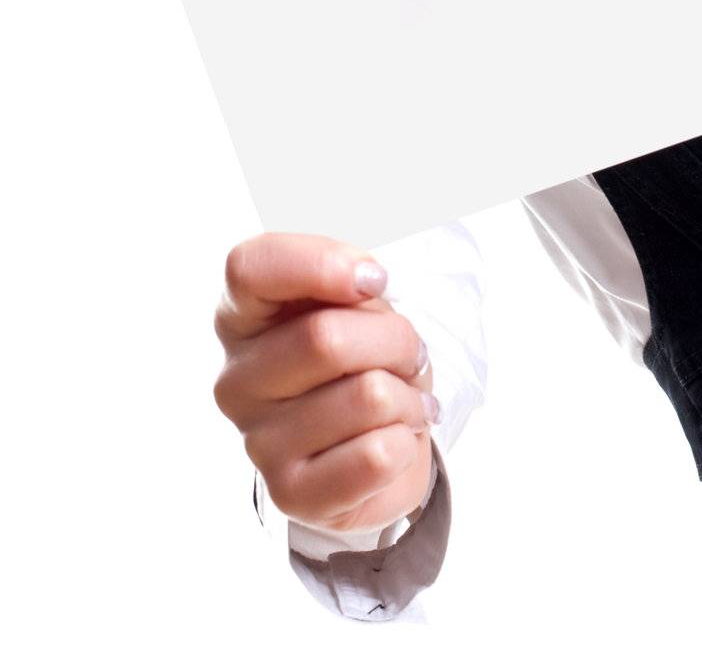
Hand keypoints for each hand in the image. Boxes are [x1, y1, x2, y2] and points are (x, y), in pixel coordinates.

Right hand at [213, 232, 439, 533]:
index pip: (249, 269)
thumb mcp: (355, 299)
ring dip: (407, 395)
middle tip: (409, 353)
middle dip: (395, 339)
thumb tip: (365, 279)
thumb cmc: (361, 354)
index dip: (322, 264)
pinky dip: (405, 442)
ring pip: (367, 396)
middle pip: (326, 337)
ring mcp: (257, 443)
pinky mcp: (291, 494)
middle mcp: (235, 381)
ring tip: (400, 400)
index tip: (375, 279)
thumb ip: (347, 276)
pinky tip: (392, 440)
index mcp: (240, 318)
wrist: (379, 436)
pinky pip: (375, 456)